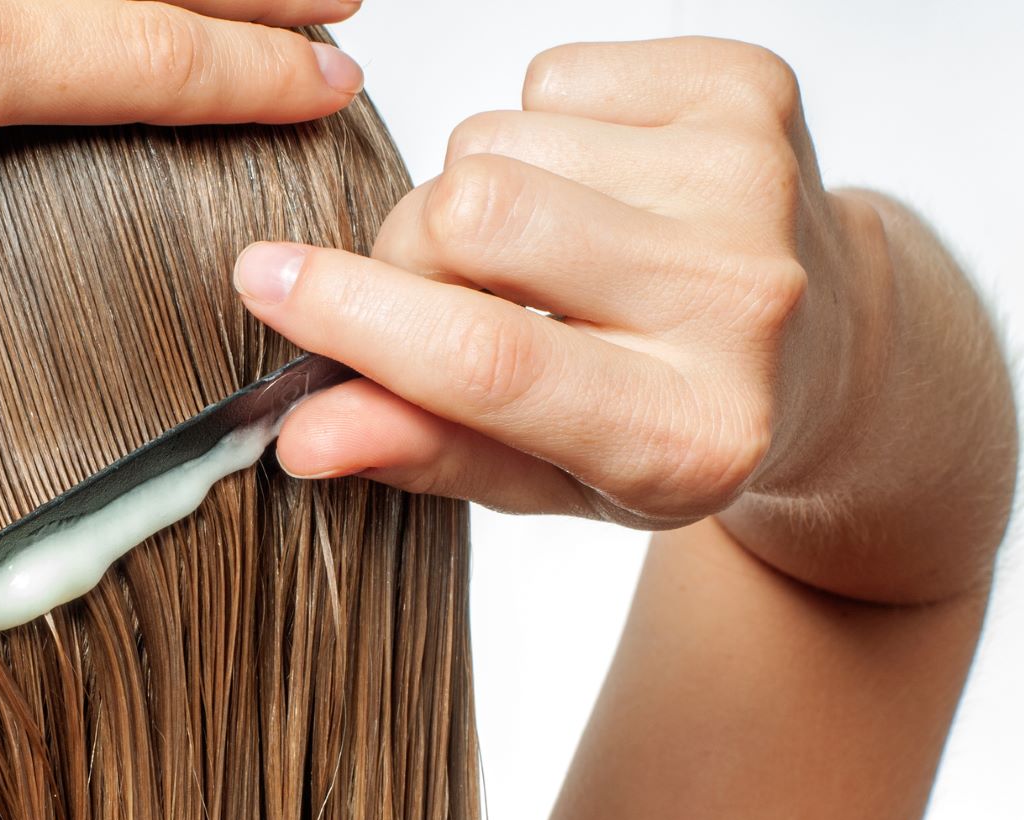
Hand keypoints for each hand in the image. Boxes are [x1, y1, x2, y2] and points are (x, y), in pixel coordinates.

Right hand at [236, 39, 895, 537]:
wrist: (823, 340)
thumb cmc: (661, 421)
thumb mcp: (545, 476)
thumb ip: (425, 451)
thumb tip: (302, 432)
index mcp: (687, 435)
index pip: (485, 360)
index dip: (355, 317)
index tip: (263, 280)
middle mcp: (741, 304)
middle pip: (474, 217)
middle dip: (408, 248)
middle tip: (432, 290)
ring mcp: (754, 182)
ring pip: (496, 138)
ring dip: (477, 193)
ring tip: (540, 251)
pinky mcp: (752, 89)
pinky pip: (549, 76)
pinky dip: (538, 132)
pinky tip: (593, 191)